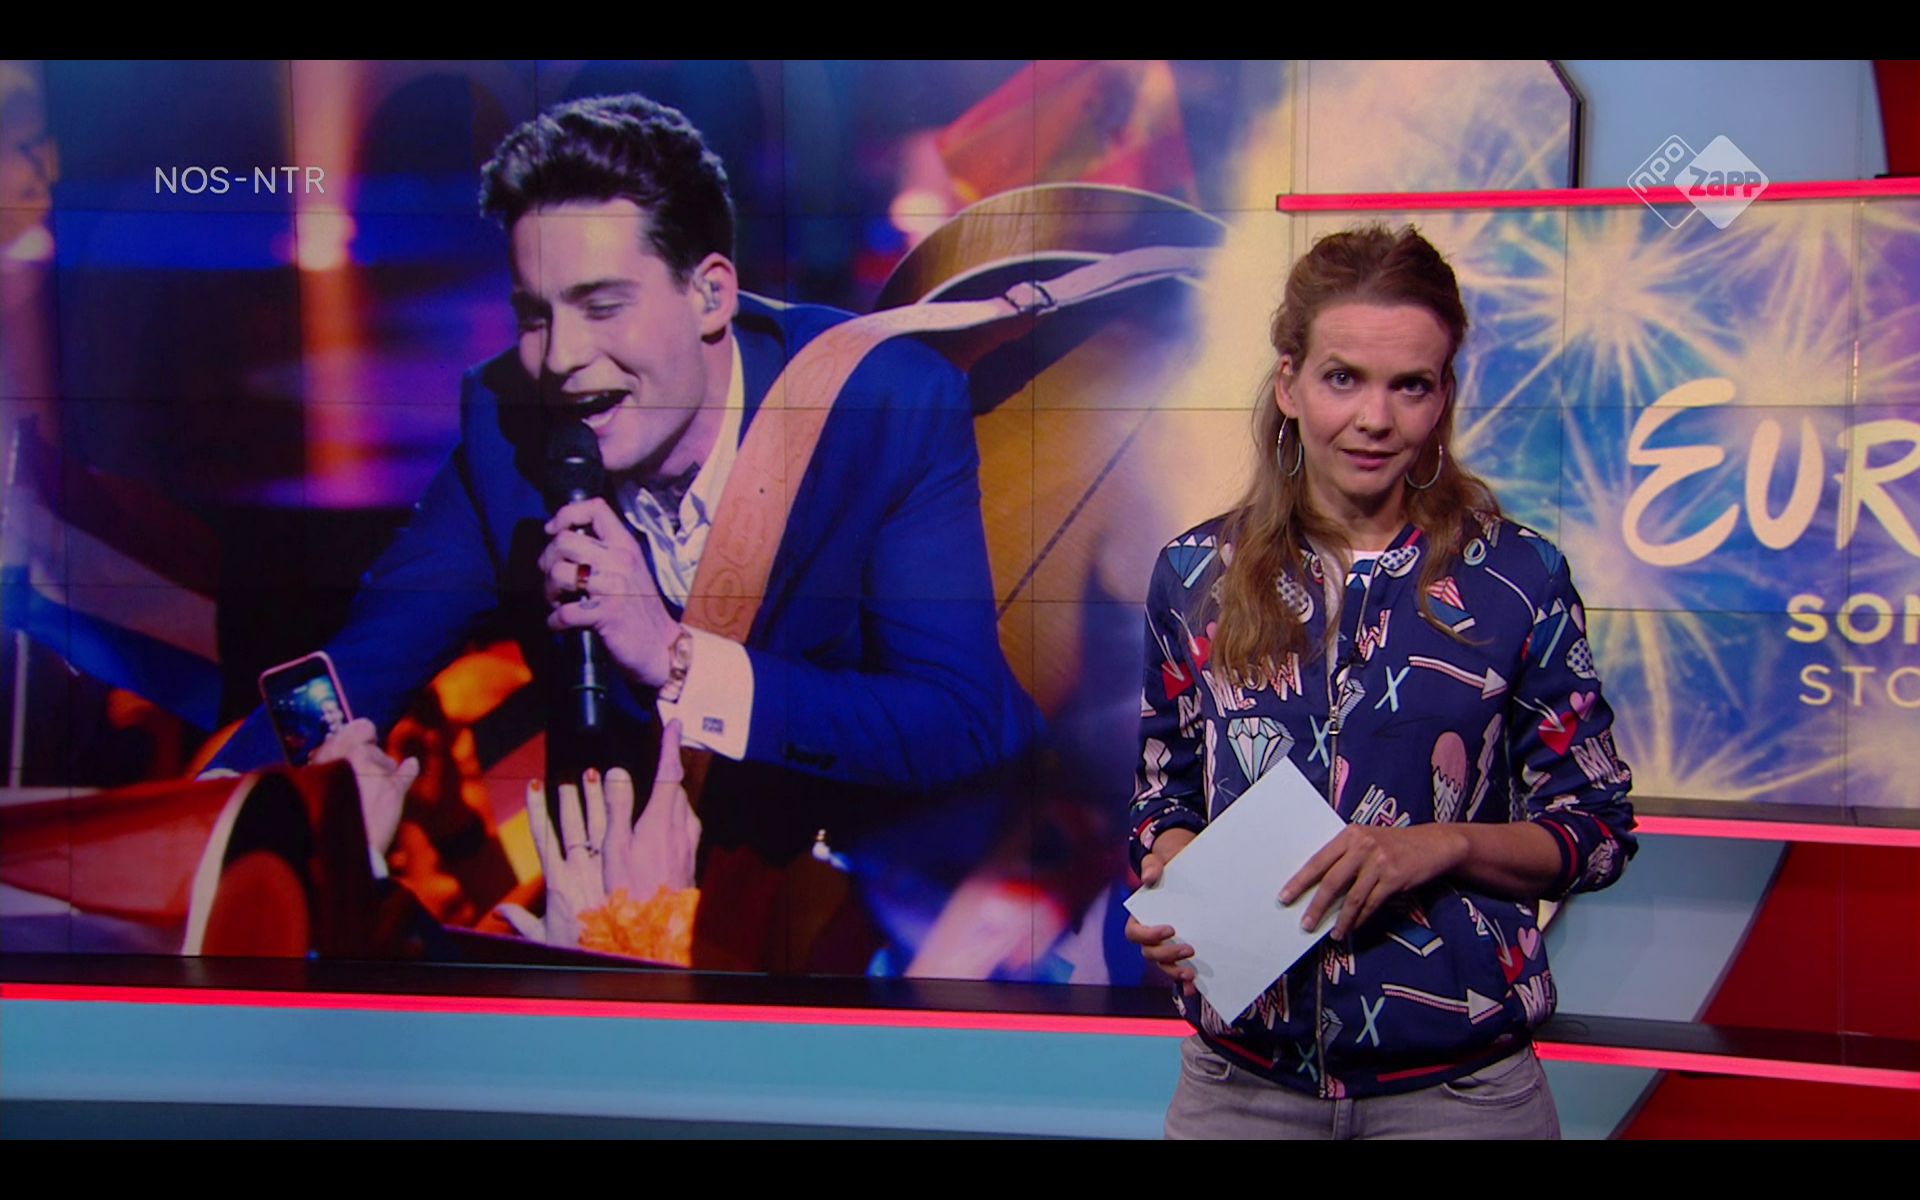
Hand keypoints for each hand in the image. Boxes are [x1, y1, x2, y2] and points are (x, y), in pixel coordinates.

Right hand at [312, 717, 419, 861]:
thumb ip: (326, 764)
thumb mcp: (311, 783)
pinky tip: (411, 765)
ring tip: (367, 797)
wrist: (334, 848)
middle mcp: (357, 755)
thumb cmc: (318, 819)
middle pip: (371, 748)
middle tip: (360, 778)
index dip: (361, 734)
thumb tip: (343, 752)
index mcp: (332, 753)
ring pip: (387, 762)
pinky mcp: (394, 789)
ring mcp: (378, 771)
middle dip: (367, 759)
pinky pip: (406, 772)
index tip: (363, 738)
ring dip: (381, 775)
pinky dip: (408, 770)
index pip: (359, 728)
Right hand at [496, 772, 607, 947]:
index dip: (538, 809)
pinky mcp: (623, 874)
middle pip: (572, 824)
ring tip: (593, 773)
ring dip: (595, 799)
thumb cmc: (579, 949)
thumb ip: (522, 921)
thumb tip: (498, 914)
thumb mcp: (544, 936)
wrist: (615, 960)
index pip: (544, 835)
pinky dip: (621, 817)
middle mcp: (579, 870)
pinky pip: (622, 840)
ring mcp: (603, 870)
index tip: (534, 785)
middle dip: (570, 797)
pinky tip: (624, 798)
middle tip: (570, 772)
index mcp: (557, 881)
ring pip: (598, 826)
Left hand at [539, 497, 679, 686]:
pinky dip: (555, 621)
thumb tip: (564, 543)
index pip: (595, 508)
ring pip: (558, 573)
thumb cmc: (640, 610)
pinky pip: (564, 611)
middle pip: (564, 541)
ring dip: (548, 592)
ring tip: (557, 602)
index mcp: (626, 546)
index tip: (554, 532)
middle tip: (553, 580)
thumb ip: (605, 553)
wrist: (662, 647)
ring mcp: (613, 587)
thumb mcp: (630, 570)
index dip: (567, 514)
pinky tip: (561, 624)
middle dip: (547, 561)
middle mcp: (620, 560)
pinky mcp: (606, 615)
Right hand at [603, 719, 700, 896]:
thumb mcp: (614, 847)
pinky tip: (661, 829)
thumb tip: (619, 772)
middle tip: (656, 761)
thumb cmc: (630, 889)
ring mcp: (689, 843)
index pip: (669, 772)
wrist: (656, 927)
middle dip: (667, 773)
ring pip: (684, 807)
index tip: (674, 723)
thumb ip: (617, 807)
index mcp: (662, 819)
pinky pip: (686, 825)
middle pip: (677, 788)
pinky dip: (674, 816)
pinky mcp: (690, 857)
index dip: (670, 746)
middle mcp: (682, 827)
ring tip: (653, 796)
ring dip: (670, 796)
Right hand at [1124, 827, 1197, 993]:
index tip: (1170, 929)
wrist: (1184, 874)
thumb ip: (1153, 866)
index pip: (1135, 933)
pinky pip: (1179, 971)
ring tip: (1192, 973)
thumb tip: (1149, 878)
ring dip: (1175, 972)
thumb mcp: (1159, 862)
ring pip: (1163, 966)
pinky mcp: (1180, 953)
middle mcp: (1150, 936)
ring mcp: (1165, 946)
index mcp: (1140, 917)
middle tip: (1189, 949)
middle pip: (1150, 954)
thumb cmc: (1166, 868)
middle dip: (1168, 955)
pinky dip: (1184, 982)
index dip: (1149, 935)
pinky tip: (1196, 986)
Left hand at [1280, 824, 1466, 940]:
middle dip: (1316, 905)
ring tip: (1333, 933)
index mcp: (1349, 835)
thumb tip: (1317, 888)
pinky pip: (1372, 904)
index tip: (1285, 896)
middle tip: (1305, 923)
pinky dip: (1361, 919)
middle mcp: (1362, 846)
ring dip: (1341, 919)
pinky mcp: (1394, 878)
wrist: (1433, 844)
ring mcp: (1379, 862)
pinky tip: (1353, 928)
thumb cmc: (1393, 844)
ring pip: (1352, 897)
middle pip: (1331, 881)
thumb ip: (1345, 857)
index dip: (1300, 881)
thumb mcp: (1367, 840)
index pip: (1318, 860)